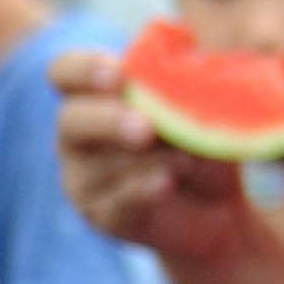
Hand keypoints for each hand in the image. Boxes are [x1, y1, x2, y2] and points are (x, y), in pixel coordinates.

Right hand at [50, 46, 266, 268]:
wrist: (217, 205)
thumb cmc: (200, 139)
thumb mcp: (200, 110)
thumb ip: (184, 88)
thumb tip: (185, 68)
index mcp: (94, 94)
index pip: (66, 72)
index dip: (84, 70)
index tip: (119, 76)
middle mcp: (78, 133)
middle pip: (71, 121)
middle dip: (109, 122)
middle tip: (146, 129)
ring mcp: (83, 177)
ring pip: (96, 166)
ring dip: (145, 160)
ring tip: (186, 159)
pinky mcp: (101, 215)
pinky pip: (113, 203)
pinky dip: (141, 191)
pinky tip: (166, 182)